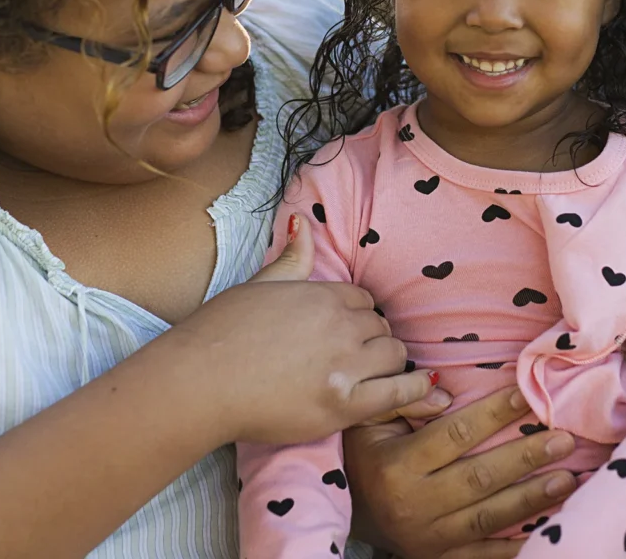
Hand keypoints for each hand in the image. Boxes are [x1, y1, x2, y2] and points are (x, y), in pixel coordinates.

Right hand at [167, 215, 436, 446]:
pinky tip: (426, 391)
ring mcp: (343, 364)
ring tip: (369, 374)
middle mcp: (339, 325)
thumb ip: (292, 256)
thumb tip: (301, 221)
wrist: (198, 382)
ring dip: (386, 362)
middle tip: (354, 355)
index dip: (358, 316)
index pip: (364, 300)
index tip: (347, 330)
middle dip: (372, 338)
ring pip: (393, 355)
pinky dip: (414, 392)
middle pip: (380, 327)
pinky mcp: (342, 404)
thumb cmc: (220, 332)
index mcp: (323, 294)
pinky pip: (396, 393)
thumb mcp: (260, 284)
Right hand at [345, 387, 577, 558]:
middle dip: (525, 458)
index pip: (455, 435)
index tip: (527, 395)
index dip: (493, 413)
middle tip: (563, 437)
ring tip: (568, 478)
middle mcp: (415, 504)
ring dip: (531, 499)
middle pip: (479, 478)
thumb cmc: (365, 452)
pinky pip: (484, 556)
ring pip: (488, 518)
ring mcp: (430, 538)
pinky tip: (546, 528)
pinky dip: (516, 546)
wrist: (349, 510)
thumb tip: (445, 393)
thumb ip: (404, 399)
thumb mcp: (370, 418)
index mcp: (398, 465)